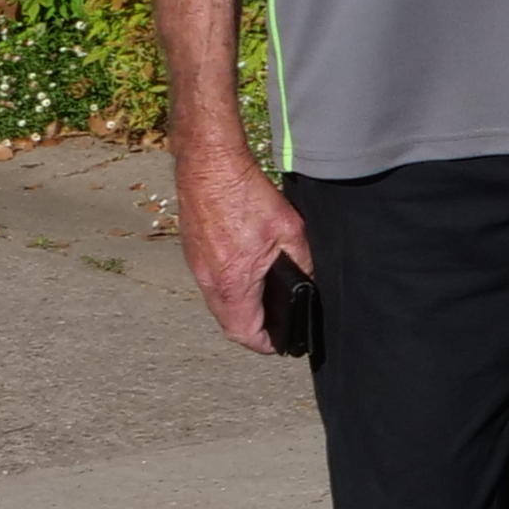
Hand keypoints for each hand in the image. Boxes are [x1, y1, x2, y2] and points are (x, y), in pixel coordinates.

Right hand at [173, 144, 309, 355]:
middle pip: (230, 323)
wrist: (208, 164)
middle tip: (277, 327)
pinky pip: (211, 283)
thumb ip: (305, 261)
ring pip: (219, 304)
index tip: (282, 345)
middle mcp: (209, 280)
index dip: (266, 345)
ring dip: (240, 309)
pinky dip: (230, 289)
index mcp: (234, 282)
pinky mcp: (193, 251)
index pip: (245, 332)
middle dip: (254, 330)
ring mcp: (197, 266)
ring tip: (265, 304)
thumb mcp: (290, 230)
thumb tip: (315, 282)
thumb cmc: (243, 193)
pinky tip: (247, 276)